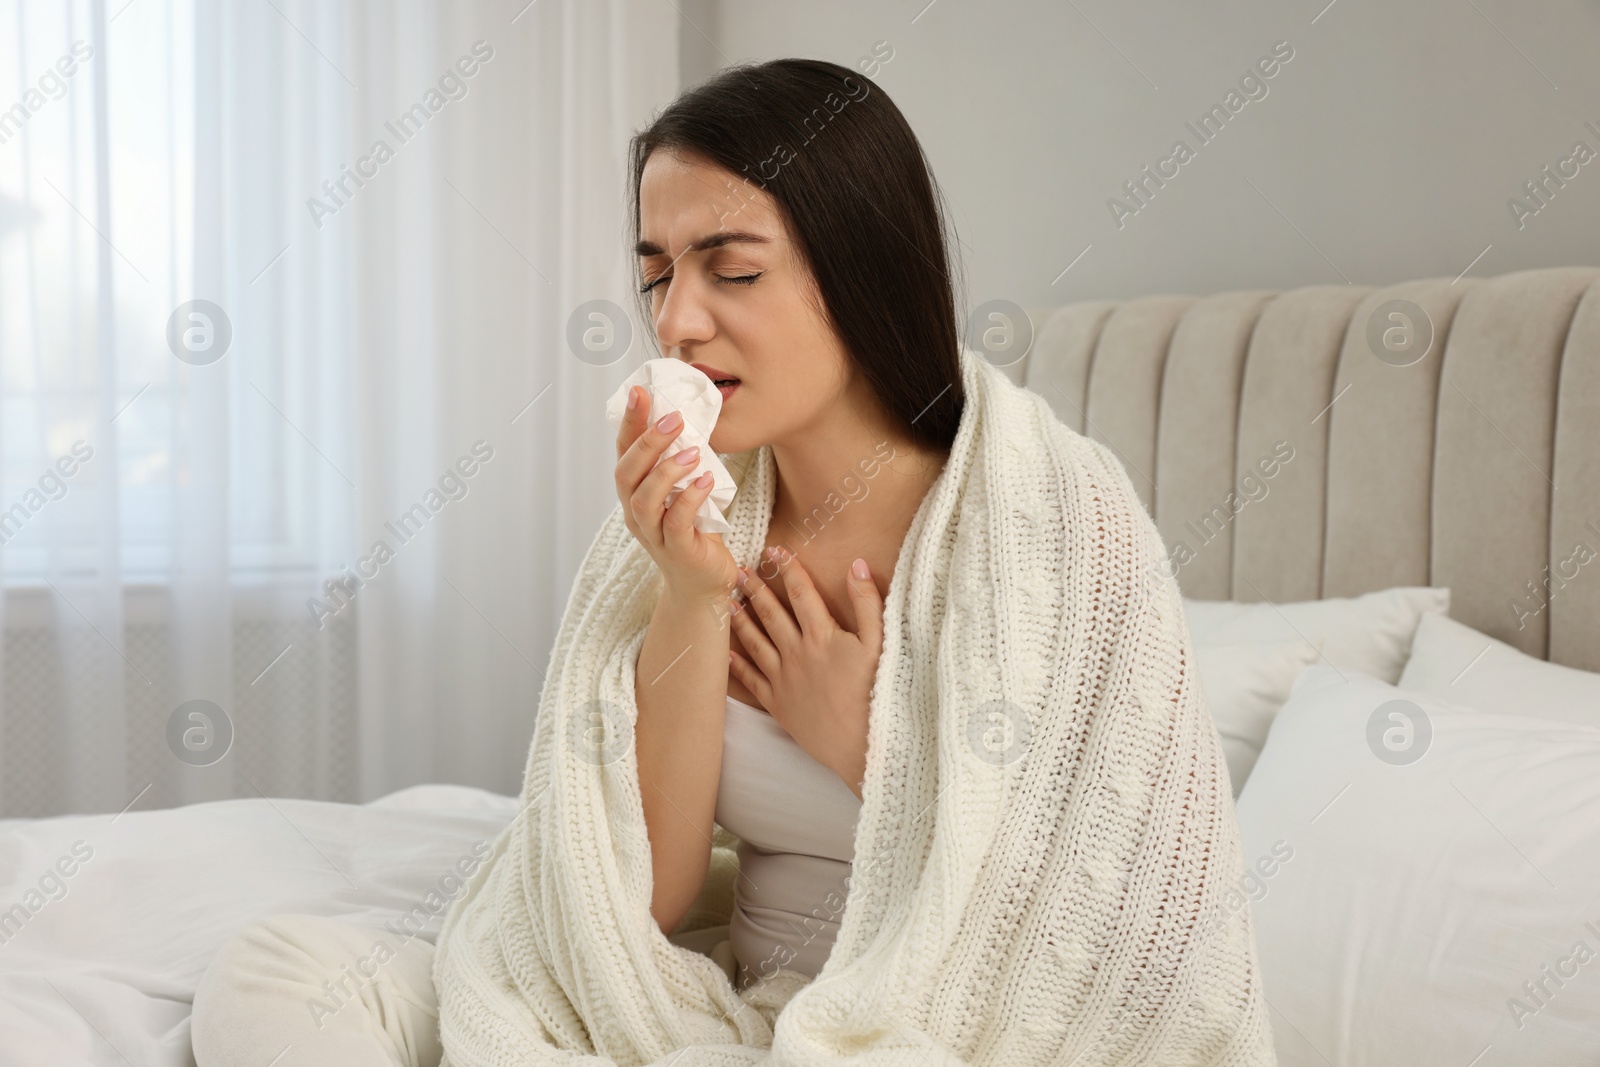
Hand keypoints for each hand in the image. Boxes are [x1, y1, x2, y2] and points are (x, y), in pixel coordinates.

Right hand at [614, 385, 735, 602]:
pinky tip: (707, 480)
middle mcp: (636, 513)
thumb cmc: (694, 532)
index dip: (629, 422)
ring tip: (694, 451)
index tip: (640, 392)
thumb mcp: (685, 490)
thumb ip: (681, 461)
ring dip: (667, 471)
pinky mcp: (677, 551)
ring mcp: (653, 534)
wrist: (702, 584)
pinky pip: (676, 522)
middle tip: (673, 418)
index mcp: (635, 493)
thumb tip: (690, 419)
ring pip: (645, 499)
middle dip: (647, 442)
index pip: (624, 452)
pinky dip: (690, 498)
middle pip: (627, 474)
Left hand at [728, 547, 883, 796]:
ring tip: (726, 601)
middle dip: (754, 589)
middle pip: (771, 613)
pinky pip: (752, 680)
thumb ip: (868, 603)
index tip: (774, 550)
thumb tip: (858, 565)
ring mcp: (784, 678)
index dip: (787, 569)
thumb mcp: (880, 644)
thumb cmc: (876, 692)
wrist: (862, 743)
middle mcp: (797, 652)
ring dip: (740, 619)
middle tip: (737, 570)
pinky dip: (738, 664)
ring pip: (756, 642)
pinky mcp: (778, 703)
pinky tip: (728, 652)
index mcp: (822, 635)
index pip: (800, 593)